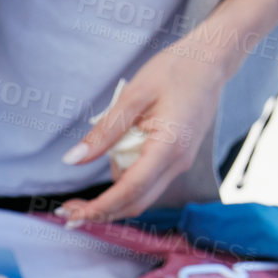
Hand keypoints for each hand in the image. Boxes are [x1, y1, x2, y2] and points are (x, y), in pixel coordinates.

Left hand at [54, 45, 225, 223]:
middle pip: (136, 203)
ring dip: (110, 201)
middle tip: (66, 214)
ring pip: (142, 196)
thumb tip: (72, 160)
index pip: (130, 189)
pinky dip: (124, 185)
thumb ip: (104, 132)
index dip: (100, 207)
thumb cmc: (174, 70)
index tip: (71, 216)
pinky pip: (147, 182)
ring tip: (79, 195)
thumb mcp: (132, 96)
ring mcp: (179, 163)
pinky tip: (110, 163)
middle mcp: (177, 162)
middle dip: (101, 213)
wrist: (210, 61)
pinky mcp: (176, 160)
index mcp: (168, 147)